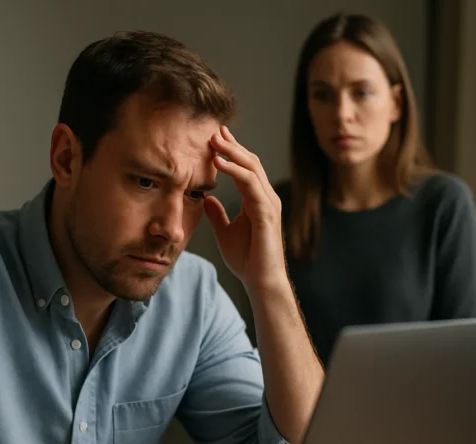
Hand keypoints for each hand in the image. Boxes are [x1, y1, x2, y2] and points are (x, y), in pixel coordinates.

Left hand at [205, 126, 287, 294]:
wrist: (260, 280)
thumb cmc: (247, 259)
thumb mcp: (225, 232)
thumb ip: (217, 214)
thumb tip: (206, 199)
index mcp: (257, 200)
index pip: (245, 168)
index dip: (231, 151)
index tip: (215, 137)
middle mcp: (266, 197)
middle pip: (250, 162)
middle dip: (232, 145)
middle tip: (214, 130)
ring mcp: (269, 203)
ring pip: (252, 168)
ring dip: (232, 152)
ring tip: (214, 140)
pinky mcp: (267, 211)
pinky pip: (250, 184)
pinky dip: (234, 171)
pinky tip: (219, 163)